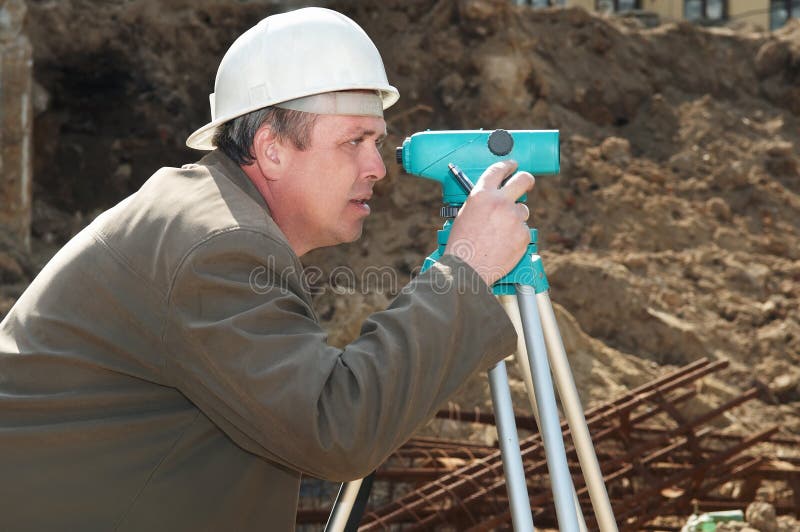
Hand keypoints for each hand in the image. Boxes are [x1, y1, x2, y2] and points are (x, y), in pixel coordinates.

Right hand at [443, 160, 533, 285]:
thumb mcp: (464, 214)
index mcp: (481, 195)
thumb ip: (481, 201)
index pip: (498, 170)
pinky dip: (517, 236)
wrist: (467, 269)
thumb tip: (493, 196)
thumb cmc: (461, 245)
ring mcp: (514, 218)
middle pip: (523, 180)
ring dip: (515, 217)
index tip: (512, 165)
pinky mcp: (524, 234)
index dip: (508, 165)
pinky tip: (503, 244)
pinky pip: (524, 230)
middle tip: (526, 181)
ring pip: (523, 210)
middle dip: (526, 179)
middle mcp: (500, 202)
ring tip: (500, 232)